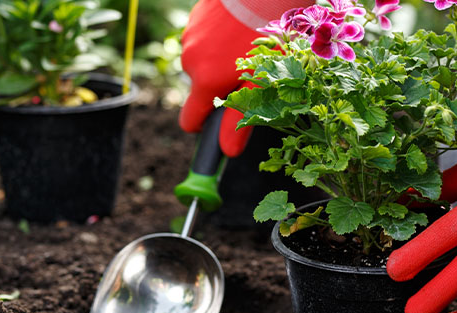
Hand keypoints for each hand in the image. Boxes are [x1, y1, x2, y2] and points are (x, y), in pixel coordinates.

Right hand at [179, 0, 256, 156]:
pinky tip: (237, 26)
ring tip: (245, 43)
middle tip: (249, 69)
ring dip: (218, 58)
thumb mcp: (261, 83)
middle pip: (200, 87)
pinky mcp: (195, 17)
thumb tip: (228, 152)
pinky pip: (202, 37)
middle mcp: (191, 62)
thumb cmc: (267, 37)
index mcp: (205, 82)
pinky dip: (216, 37)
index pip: (189, 121)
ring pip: (201, 60)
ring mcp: (190, 37)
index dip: (203, 126)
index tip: (217, 121)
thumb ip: (241, 117)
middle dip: (219, 84)